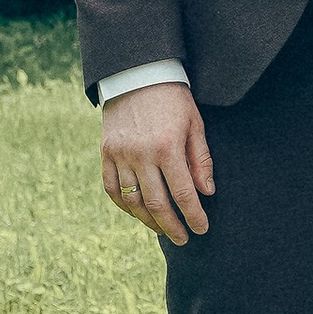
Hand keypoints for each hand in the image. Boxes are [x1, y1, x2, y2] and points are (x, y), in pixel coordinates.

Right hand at [100, 81, 212, 243]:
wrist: (137, 74)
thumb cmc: (172, 99)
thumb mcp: (194, 124)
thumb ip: (201, 160)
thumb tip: (206, 192)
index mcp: (167, 147)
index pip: (183, 194)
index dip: (194, 216)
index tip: (201, 229)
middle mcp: (141, 154)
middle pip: (156, 203)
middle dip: (172, 226)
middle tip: (183, 239)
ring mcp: (120, 154)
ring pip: (133, 200)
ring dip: (148, 220)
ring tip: (162, 229)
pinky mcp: (106, 152)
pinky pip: (112, 188)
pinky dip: (124, 204)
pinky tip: (137, 212)